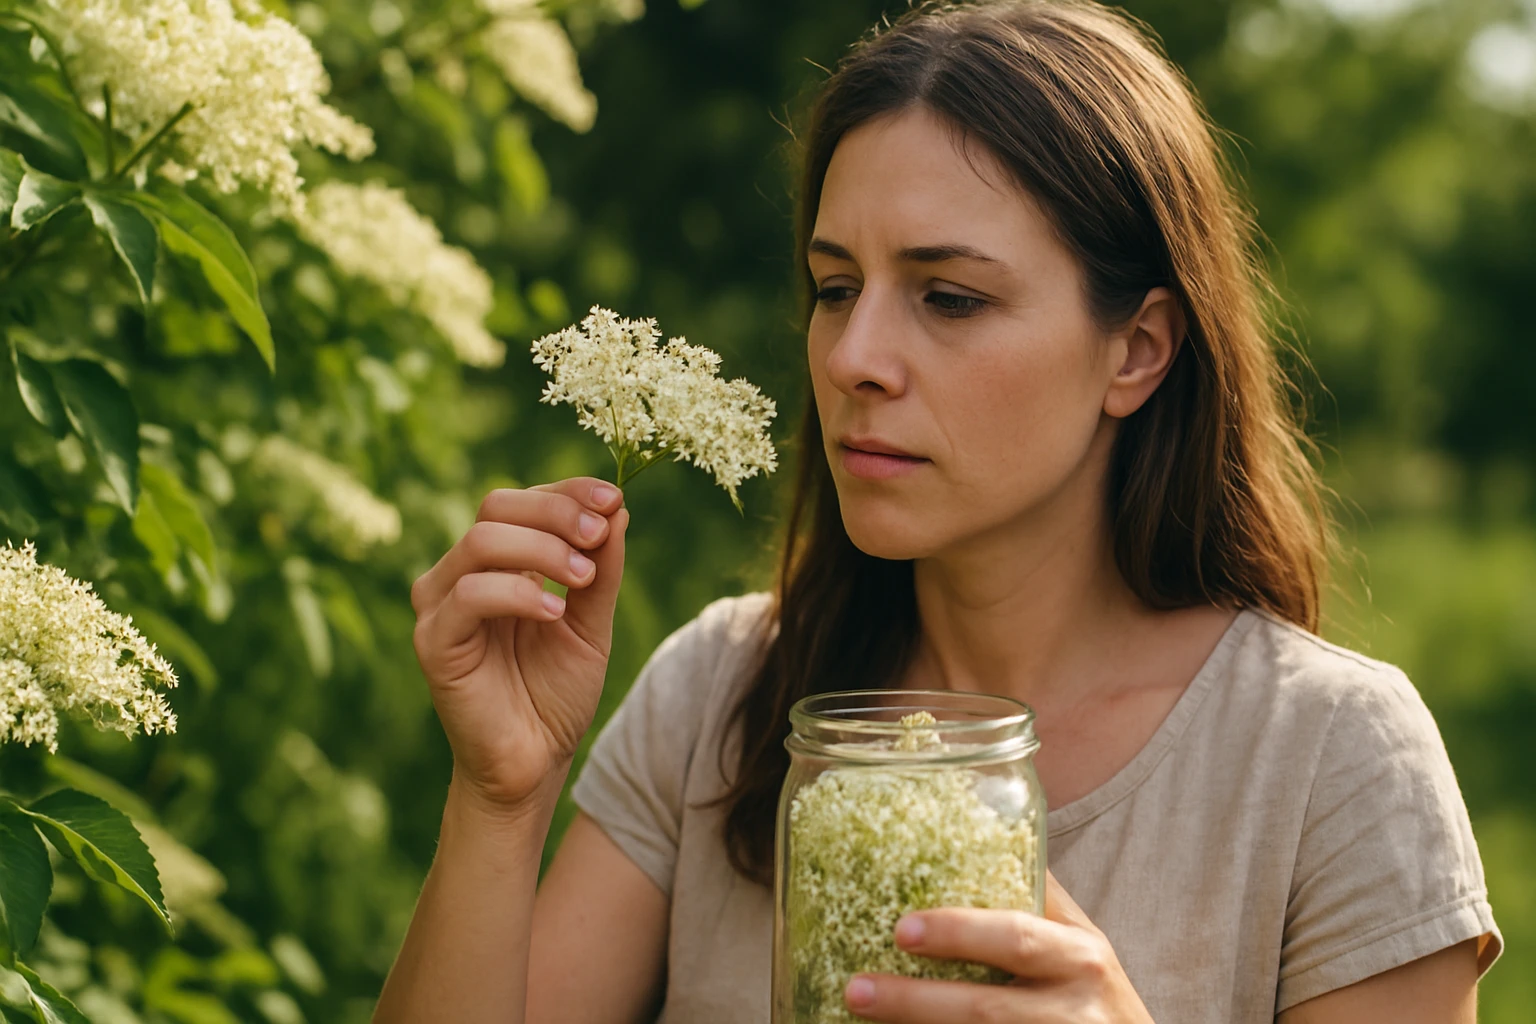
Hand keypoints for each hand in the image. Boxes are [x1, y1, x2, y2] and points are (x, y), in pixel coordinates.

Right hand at [410, 478, 628, 814]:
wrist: (535, 762)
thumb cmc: (557, 692)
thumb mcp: (593, 622)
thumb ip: (602, 569)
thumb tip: (619, 508)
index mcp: (497, 562)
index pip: (522, 501)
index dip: (567, 492)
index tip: (612, 499)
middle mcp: (461, 573)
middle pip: (496, 507)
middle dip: (555, 513)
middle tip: (598, 535)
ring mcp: (441, 605)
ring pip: (481, 541)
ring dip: (542, 549)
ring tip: (583, 578)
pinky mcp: (432, 641)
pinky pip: (468, 594)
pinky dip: (517, 592)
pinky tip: (555, 612)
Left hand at [844, 872, 1153, 1023]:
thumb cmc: (1094, 995)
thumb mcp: (1080, 944)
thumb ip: (1038, 901)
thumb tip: (979, 832)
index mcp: (1077, 953)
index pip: (1014, 936)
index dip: (957, 933)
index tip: (902, 928)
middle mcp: (1072, 1005)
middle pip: (986, 1007)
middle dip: (917, 999)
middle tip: (858, 988)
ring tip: (861, 1010)